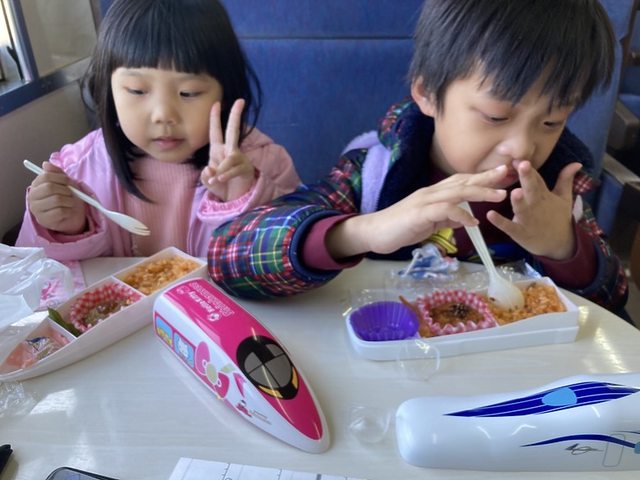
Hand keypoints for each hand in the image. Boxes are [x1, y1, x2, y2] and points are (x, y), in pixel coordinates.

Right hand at [26, 162, 86, 233]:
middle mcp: (32, 197)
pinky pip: (60, 211)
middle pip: (50, 187)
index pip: (45, 176)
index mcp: (36, 185)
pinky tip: (69, 211)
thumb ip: (56, 173)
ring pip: (56, 199)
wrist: (72, 217)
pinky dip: (69, 210)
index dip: (61, 178)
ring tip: (71, 203)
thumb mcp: (64, 183)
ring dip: (70, 200)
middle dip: (66, 190)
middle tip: (72, 194)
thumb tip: (45, 164)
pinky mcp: (44, 220)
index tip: (69, 181)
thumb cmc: (67, 198)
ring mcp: (36, 209)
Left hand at [200, 99, 255, 200]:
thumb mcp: (207, 180)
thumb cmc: (220, 185)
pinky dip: (225, 175)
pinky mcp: (245, 169)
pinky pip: (234, 169)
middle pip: (233, 131)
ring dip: (222, 169)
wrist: (232, 198)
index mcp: (218, 150)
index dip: (215, 118)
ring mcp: (239, 159)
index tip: (216, 103)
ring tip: (215, 179)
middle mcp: (229, 151)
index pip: (216, 131)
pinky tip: (220, 180)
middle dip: (236, 116)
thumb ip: (205, 175)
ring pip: (230, 157)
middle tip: (240, 101)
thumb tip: (210, 168)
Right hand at [326, 166, 508, 258]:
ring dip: (480, 193)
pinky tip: (473, 222)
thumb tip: (464, 217)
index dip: (480, 178)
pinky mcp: (419, 213)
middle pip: (462, 182)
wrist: (374, 232)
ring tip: (500, 196)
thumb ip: (445, 218)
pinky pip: (444, 211)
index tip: (500, 175)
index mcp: (433, 194)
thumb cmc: (399, 228)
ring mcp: (424, 201)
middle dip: (486, 178)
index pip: (460, 181)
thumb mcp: (427, 223)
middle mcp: (430, 193)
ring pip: (457, 193)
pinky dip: (461, 215)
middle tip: (507, 173)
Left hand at [487, 160, 580, 259]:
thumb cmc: (558, 218)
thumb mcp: (564, 198)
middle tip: (523, 165)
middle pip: (531, 190)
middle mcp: (536, 205)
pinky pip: (508, 226)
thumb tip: (576, 162)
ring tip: (515, 192)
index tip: (522, 157)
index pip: (537, 179)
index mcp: (544, 195)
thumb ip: (566, 179)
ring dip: (518, 200)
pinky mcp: (519, 232)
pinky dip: (500, 221)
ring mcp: (527, 219)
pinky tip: (490, 215)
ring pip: (521, 208)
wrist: (559, 244)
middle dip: (527, 178)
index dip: (530, 169)